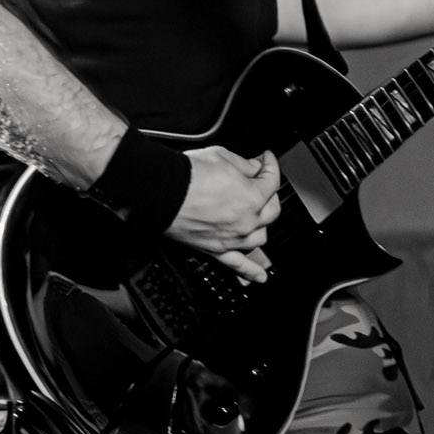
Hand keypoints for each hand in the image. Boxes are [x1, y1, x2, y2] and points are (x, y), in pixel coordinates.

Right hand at [169, 145, 280, 282]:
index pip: (272, 181)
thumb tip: (254, 168)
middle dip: (268, 193)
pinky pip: (238, 265)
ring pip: (260, 237)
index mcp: (252, 198)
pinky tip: (260, 277)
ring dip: (261, 225)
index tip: (265, 159)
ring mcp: (233, 238)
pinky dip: (250, 272)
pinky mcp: (216, 249)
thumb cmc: (188, 175)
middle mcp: (247, 222)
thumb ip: (244, 165)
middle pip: (271, 211)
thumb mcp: (221, 156)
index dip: (270, 165)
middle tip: (259, 181)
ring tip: (257, 216)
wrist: (161, 193)